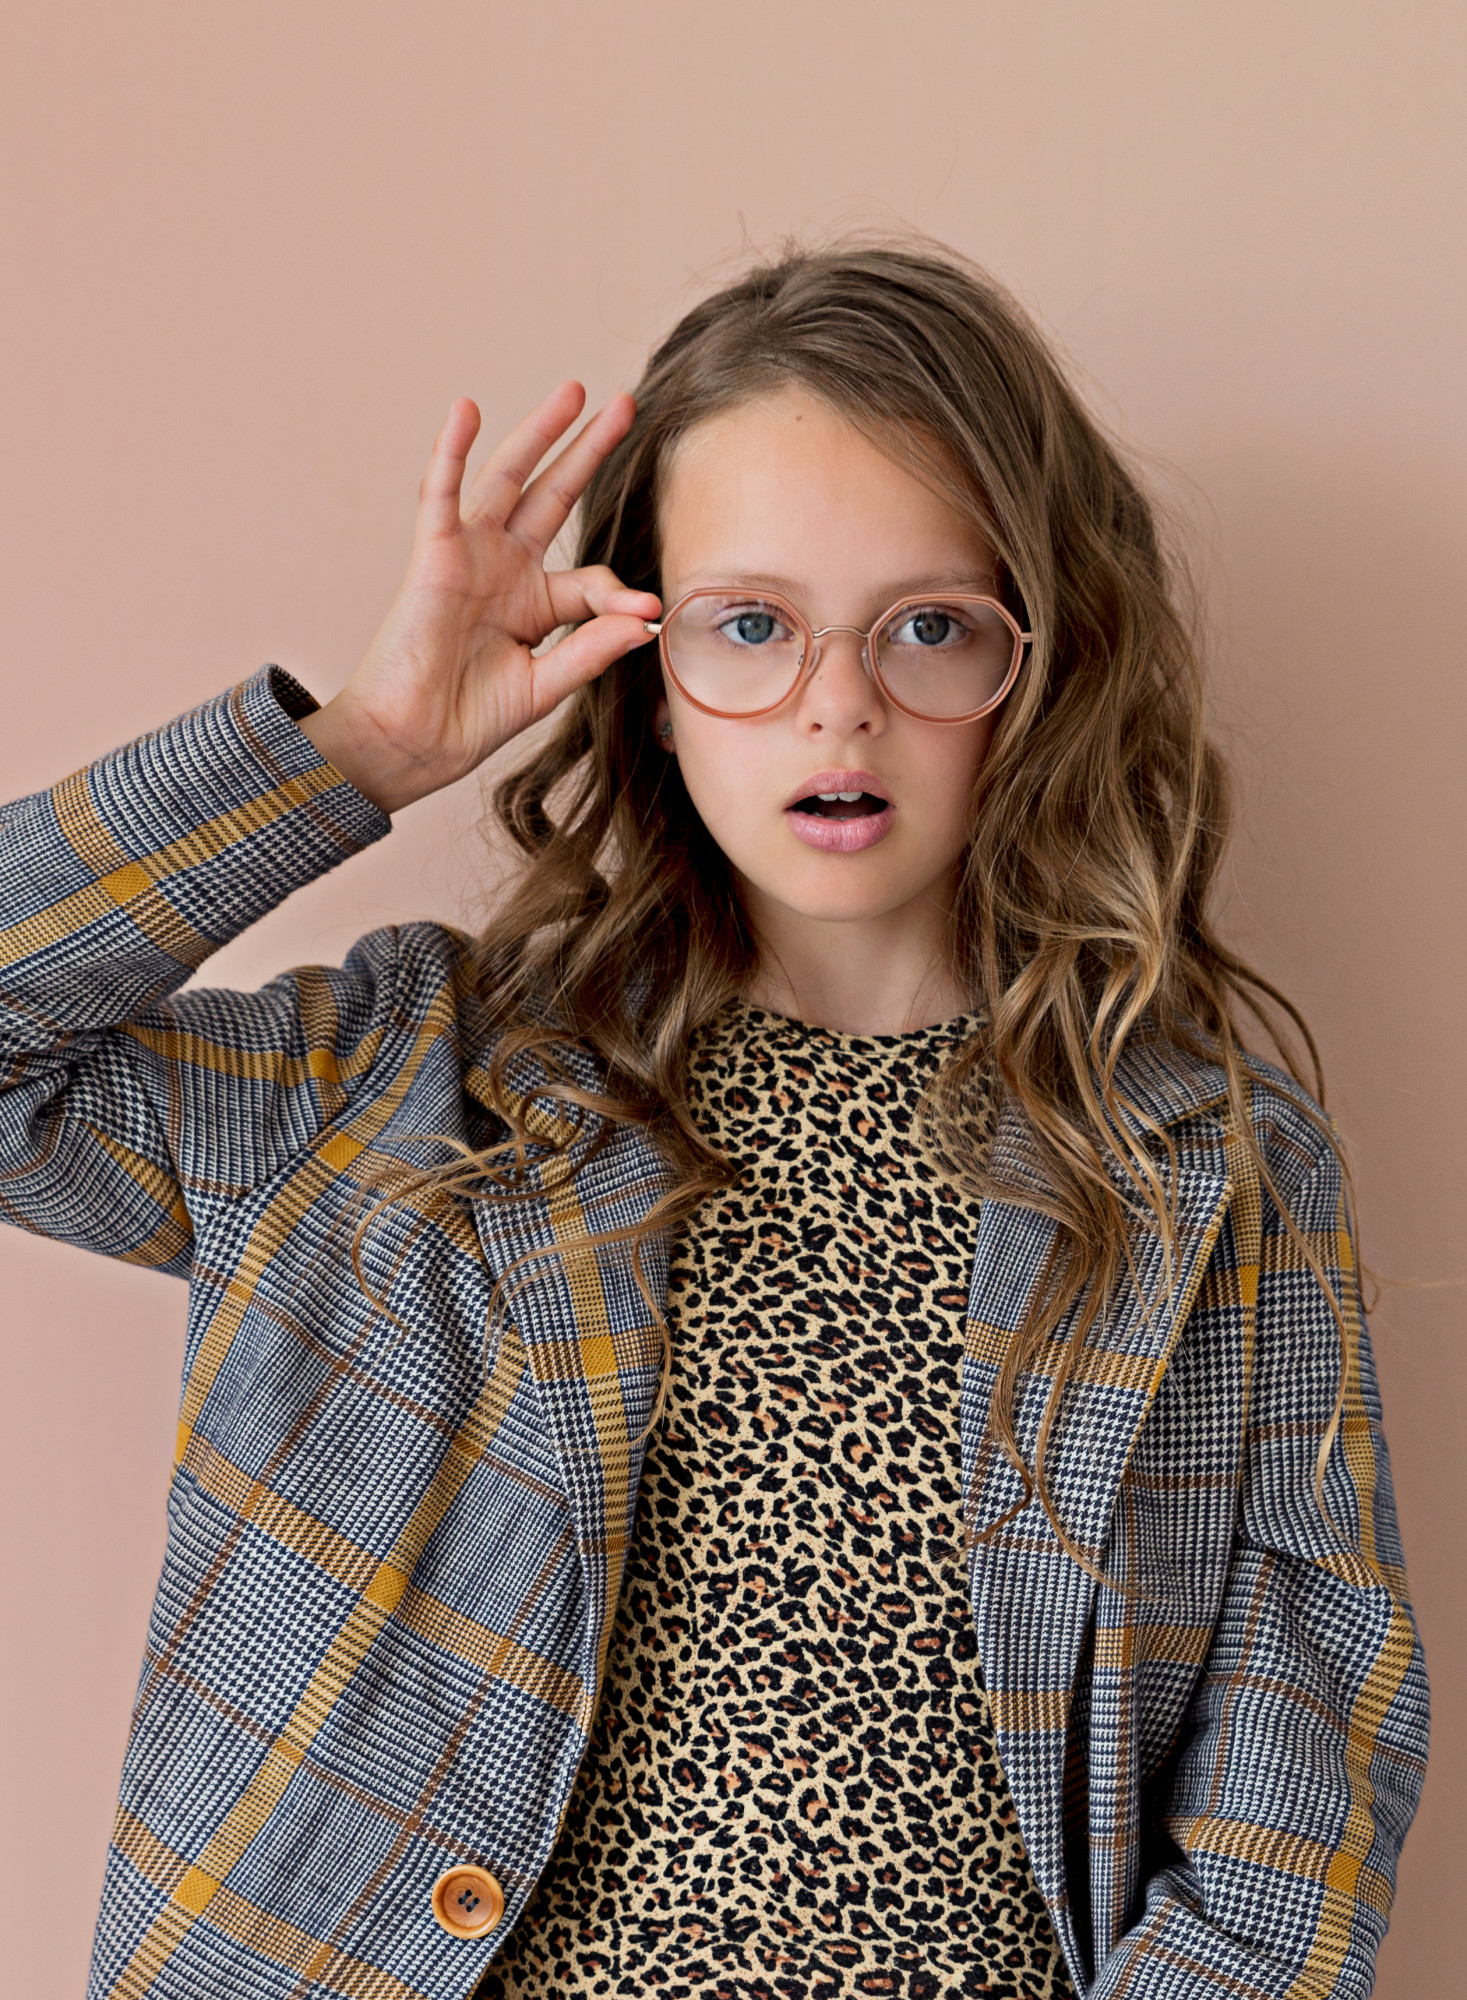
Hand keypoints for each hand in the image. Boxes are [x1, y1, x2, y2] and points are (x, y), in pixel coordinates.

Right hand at [299, 384, 659, 813]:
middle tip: (625, 406)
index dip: (620, 595)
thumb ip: (592, 649)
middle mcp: (505, 569)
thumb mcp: (546, 685)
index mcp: (535, 603)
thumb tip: (647, 616)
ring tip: (572, 391)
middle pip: (554, 496)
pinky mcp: (433, 556)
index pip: (590, 580)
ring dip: (539, 434)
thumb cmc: (471, 719)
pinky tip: (466, 412)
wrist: (413, 740)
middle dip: (588, 451)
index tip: (647, 611)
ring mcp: (470, 557)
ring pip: (508, 480)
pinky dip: (451, 453)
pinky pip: (439, 495)